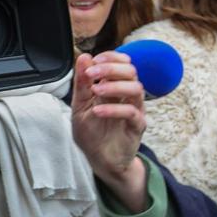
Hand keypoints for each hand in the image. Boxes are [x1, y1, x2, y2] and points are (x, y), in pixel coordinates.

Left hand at [70, 52, 149, 211]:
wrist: (100, 159)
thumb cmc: (92, 133)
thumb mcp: (79, 106)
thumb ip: (82, 84)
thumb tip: (84, 57)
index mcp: (114, 87)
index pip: (121, 63)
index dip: (110, 57)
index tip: (94, 61)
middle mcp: (127, 96)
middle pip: (131, 71)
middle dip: (111, 68)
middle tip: (93, 74)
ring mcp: (134, 110)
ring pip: (136, 88)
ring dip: (115, 85)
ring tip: (97, 91)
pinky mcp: (137, 126)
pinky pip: (132, 113)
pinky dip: (114, 109)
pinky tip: (98, 111)